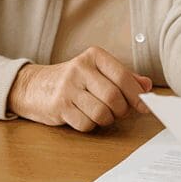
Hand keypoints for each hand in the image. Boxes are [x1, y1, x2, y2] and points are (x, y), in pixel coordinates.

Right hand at [7, 46, 151, 131]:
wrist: (33, 86)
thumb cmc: (74, 80)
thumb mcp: (98, 71)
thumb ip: (124, 77)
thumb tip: (146, 86)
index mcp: (94, 56)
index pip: (122, 76)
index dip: (136, 94)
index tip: (144, 106)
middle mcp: (80, 69)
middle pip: (113, 96)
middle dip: (122, 110)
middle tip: (119, 112)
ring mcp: (67, 88)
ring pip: (101, 112)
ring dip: (107, 119)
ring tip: (103, 114)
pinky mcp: (59, 106)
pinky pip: (86, 124)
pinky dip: (91, 125)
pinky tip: (86, 117)